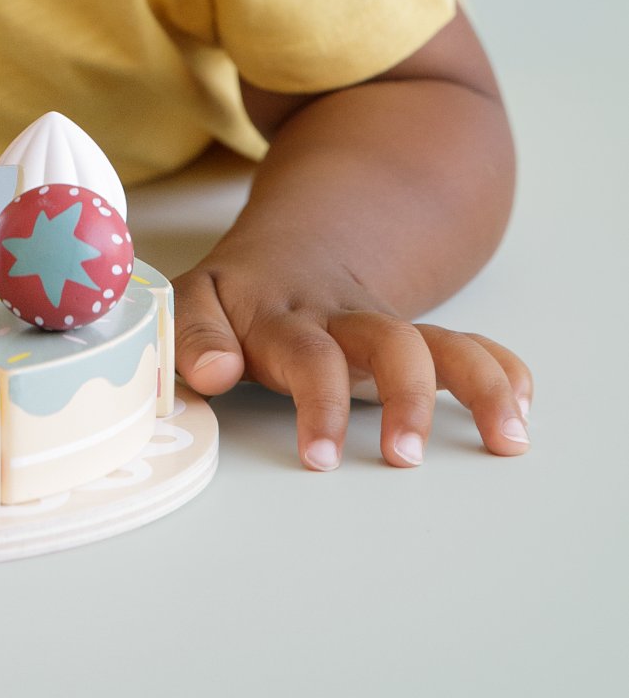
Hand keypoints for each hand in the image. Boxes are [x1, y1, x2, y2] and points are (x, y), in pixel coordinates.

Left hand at [173, 238, 531, 469]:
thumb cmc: (240, 295)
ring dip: (478, 387)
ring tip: (506, 441)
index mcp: (276, 314)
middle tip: (403, 459)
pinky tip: (518, 414)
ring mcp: (383, 328)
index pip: (298, 351)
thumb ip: (190, 335)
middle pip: (387, 341)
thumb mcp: (196, 300)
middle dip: (405, 397)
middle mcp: (337, 319)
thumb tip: (214, 373)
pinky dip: (502, 372)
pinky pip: (469, 345)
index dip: (299, 393)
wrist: (297, 248)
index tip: (298, 438)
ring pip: (439, 343)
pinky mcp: (417, 338)